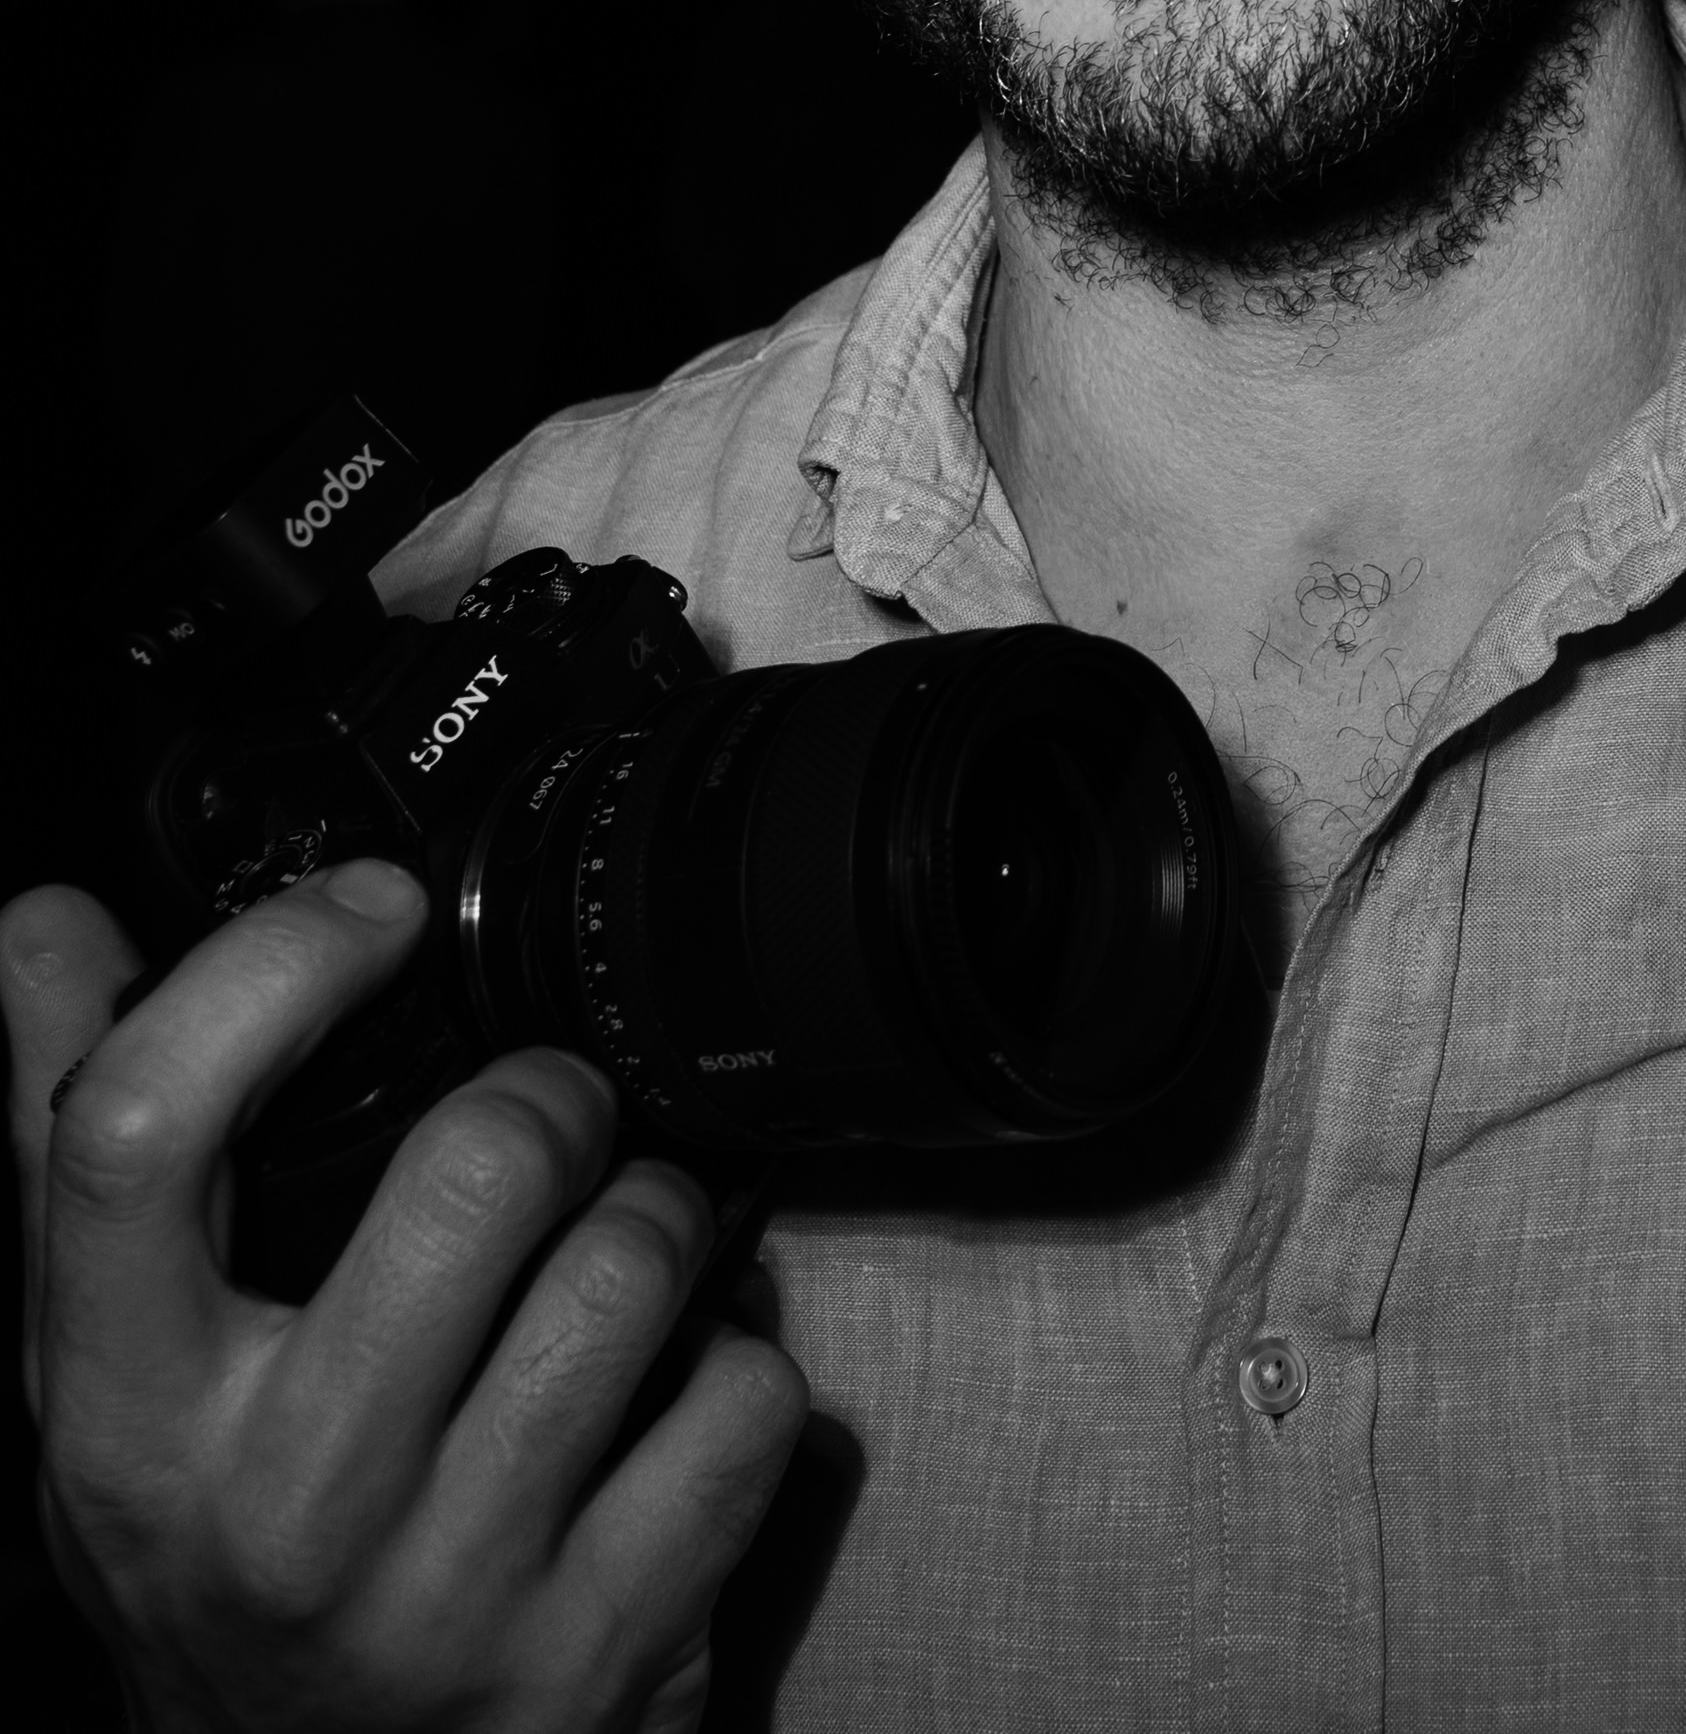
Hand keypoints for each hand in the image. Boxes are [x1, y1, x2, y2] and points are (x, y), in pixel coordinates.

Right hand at [3, 865, 807, 1733]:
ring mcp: (451, 1590)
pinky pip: (744, 1402)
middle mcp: (279, 1509)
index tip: (369, 910)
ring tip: (617, 1240)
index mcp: (126, 1411)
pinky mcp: (602, 1648)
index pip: (140, 1132)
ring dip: (659, 1214)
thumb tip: (45, 925)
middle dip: (552, 1096)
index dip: (271, 966)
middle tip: (550, 1114)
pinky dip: (740, 1363)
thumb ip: (72, 1139)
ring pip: (635, 1265)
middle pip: (475, 1172)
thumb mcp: (107, 1375)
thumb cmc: (214, 1558)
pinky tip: (674, 1387)